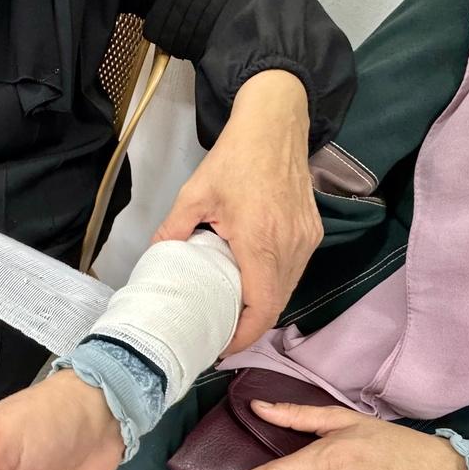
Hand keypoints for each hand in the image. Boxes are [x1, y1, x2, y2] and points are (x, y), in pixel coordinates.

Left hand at [154, 70, 321, 353]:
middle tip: (221, 334)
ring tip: (234, 313)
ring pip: (288, 290)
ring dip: (263, 306)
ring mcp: (306, 240)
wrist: (276, 123)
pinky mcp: (312, 232)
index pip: (260, 309)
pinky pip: (295, 271)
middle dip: (249, 326)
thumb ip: (173, 230)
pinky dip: (275, 285)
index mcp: (260, 242)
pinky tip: (252, 283)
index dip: (243, 336)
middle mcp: (290, 246)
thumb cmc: (235, 157)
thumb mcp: (194, 193)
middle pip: (275, 306)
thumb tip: (156, 259)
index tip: (222, 346)